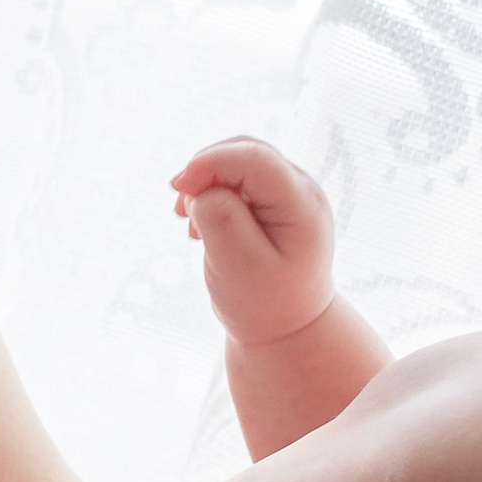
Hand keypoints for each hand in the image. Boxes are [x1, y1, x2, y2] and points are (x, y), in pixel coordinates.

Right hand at [172, 137, 336, 347]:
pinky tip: (200, 225)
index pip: (255, 158)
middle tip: (179, 207)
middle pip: (245, 151)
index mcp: (303, 206)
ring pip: (238, 161)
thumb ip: (220, 218)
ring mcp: (290, 193)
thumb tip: (202, 186)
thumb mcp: (237, 265)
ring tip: (190, 223)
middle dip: (206, 169)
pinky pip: (238, 178)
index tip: (179, 189)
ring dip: (206, 182)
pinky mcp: (273, 200)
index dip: (211, 162)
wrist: (288, 329)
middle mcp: (302, 191)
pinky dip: (212, 193)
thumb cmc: (264, 303)